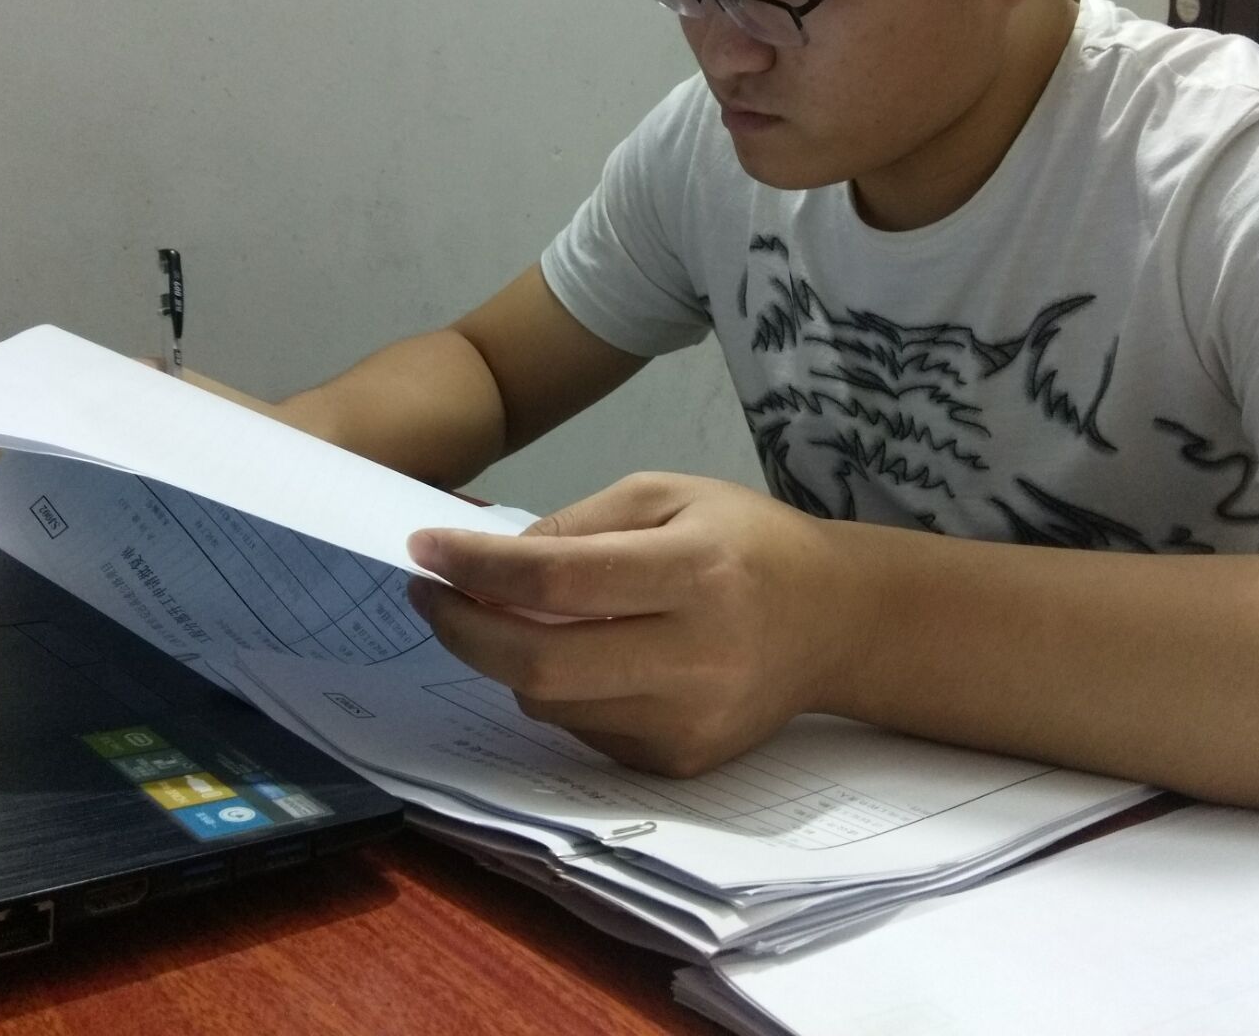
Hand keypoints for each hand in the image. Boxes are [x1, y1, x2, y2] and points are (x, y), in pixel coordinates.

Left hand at [406, 473, 852, 776]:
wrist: (834, 623)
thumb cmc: (747, 543)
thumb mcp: (667, 495)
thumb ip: (578, 526)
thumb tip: (492, 567)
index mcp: (695, 572)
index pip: (557, 581)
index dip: (476, 569)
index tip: (424, 552)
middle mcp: (694, 657)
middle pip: (538, 664)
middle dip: (463, 629)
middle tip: (432, 596)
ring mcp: (686, 722)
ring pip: (549, 703)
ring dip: (510, 659)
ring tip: (521, 616)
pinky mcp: (679, 763)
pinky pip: (581, 730)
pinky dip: (562, 689)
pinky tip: (588, 654)